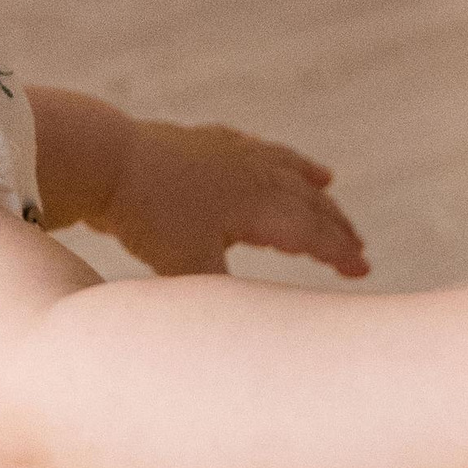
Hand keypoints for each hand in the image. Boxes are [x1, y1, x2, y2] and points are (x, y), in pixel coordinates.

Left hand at [100, 117, 368, 280]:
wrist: (104, 159)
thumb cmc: (146, 216)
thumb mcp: (187, 267)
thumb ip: (222, 294)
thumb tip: (244, 325)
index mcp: (257, 204)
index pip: (311, 232)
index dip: (339, 252)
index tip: (363, 271)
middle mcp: (253, 173)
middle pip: (307, 199)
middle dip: (334, 224)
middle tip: (357, 246)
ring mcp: (229, 152)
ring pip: (282, 167)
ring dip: (308, 183)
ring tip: (329, 184)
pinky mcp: (202, 141)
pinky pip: (250, 147)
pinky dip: (269, 154)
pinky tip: (267, 155)